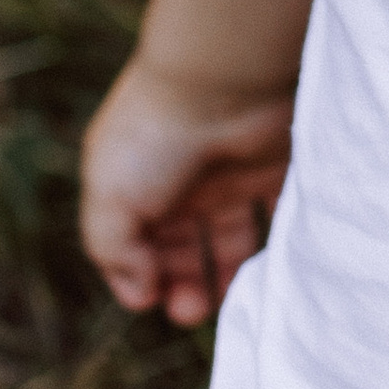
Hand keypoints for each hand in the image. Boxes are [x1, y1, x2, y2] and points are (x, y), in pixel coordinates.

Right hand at [80, 60, 294, 325]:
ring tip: (230, 298)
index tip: (152, 297)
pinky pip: (279, 216)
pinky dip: (276, 246)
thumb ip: (113, 252)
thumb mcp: (109, 198)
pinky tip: (267, 269)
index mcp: (135, 186)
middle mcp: (182, 181)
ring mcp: (229, 175)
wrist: (223, 78)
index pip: (137, 245)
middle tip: (191, 310)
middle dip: (186, 286)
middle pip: (184, 248)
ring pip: (231, 238)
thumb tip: (141, 293)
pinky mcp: (275, 168)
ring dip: (229, 275)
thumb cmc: (155, 135)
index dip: (142, 278)